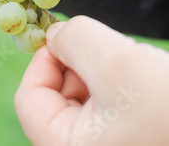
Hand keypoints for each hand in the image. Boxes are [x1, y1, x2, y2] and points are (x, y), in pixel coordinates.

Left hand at [15, 16, 168, 145]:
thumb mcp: (116, 62)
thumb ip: (74, 39)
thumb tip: (55, 35)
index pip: (30, 99)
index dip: (43, 59)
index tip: (70, 38)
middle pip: (54, 97)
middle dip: (76, 64)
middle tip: (108, 52)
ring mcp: (108, 144)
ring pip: (81, 96)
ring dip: (99, 70)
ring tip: (131, 69)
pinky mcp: (127, 136)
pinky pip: (105, 103)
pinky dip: (115, 81)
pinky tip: (141, 77)